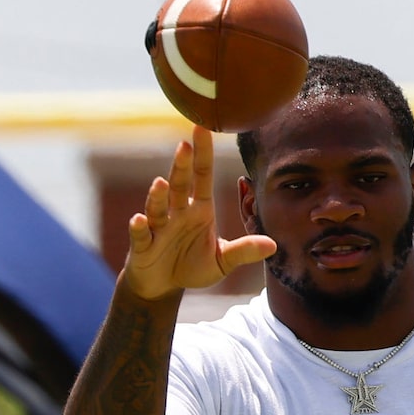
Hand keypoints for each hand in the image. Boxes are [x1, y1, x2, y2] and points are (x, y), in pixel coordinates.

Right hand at [121, 133, 275, 300]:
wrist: (162, 286)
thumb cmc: (192, 267)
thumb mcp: (222, 261)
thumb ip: (244, 251)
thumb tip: (274, 245)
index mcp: (198, 210)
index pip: (201, 176)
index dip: (202, 153)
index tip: (202, 128)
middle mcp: (177, 213)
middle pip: (179, 184)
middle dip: (181, 166)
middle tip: (185, 145)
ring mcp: (158, 228)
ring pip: (158, 207)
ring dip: (158, 196)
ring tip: (161, 182)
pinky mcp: (143, 247)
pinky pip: (141, 235)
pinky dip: (139, 228)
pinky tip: (139, 220)